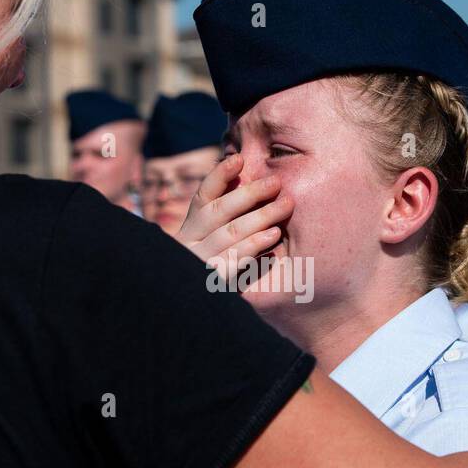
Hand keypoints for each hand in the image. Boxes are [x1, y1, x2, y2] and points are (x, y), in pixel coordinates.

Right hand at [176, 154, 293, 285]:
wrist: (184, 308)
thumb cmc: (210, 266)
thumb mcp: (209, 238)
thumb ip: (223, 213)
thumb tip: (243, 174)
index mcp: (190, 227)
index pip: (204, 195)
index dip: (220, 176)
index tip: (240, 159)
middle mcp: (189, 242)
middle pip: (220, 212)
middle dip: (250, 194)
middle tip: (277, 183)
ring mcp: (198, 263)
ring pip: (229, 234)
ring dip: (258, 218)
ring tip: (283, 206)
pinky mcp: (211, 284)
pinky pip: (233, 262)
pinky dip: (253, 248)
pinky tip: (272, 240)